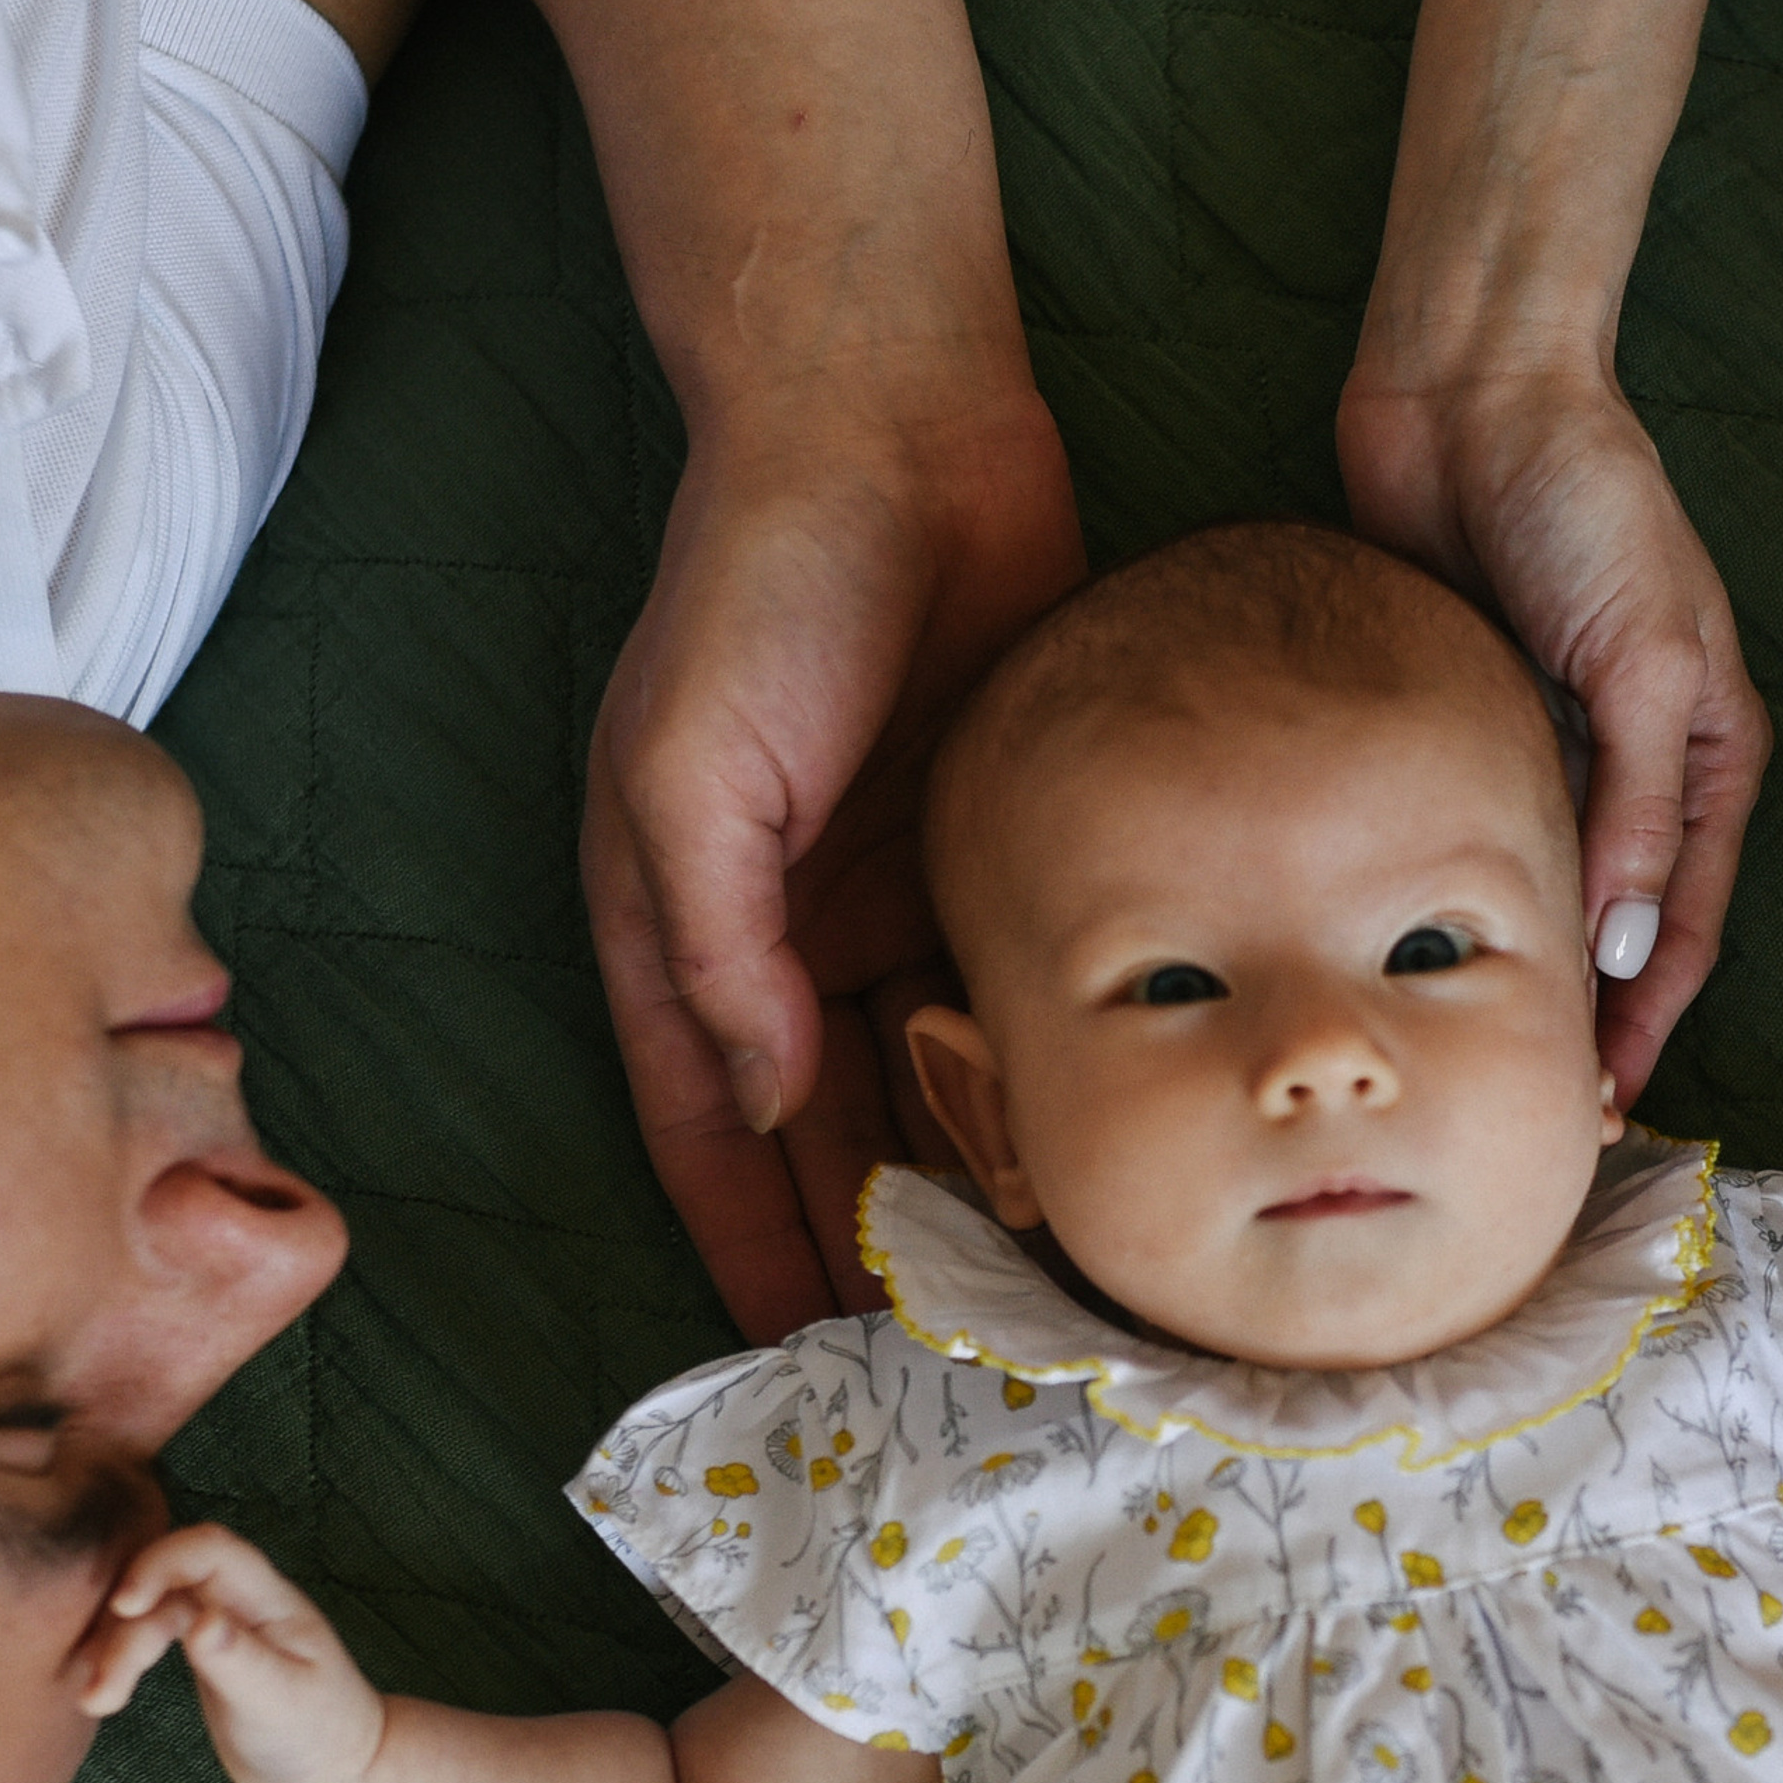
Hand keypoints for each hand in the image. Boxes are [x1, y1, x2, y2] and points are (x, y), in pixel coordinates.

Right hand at [83, 1524, 389, 1782]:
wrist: (330, 1770)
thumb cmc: (317, 1733)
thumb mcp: (280, 1703)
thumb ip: (240, 1662)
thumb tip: (200, 1623)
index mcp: (270, 1601)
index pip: (211, 1550)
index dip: (161, 1563)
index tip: (124, 1606)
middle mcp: (243, 1602)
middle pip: (168, 1582)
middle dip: (125, 1625)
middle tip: (100, 1688)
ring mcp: (221, 1623)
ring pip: (152, 1611)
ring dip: (116, 1649)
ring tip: (94, 1703)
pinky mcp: (203, 1651)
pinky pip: (150, 1635)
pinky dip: (122, 1660)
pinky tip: (100, 1695)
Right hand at [584, 394, 1086, 1343]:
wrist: (895, 421)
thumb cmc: (761, 583)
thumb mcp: (691, 764)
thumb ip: (717, 942)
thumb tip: (763, 1098)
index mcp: (684, 919)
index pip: (708, 1123)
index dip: (744, 1237)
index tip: (787, 1355)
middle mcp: (787, 927)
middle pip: (826, 1124)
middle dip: (862, 1239)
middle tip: (927, 1361)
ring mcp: (897, 891)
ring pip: (930, 1076)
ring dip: (963, 1178)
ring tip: (1024, 1295)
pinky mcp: (997, 849)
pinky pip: (1020, 993)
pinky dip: (1045, 1077)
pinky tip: (1098, 1161)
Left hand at [1338, 360, 1769, 1102]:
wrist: (1474, 395)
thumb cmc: (1585, 504)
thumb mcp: (1644, 658)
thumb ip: (1640, 803)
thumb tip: (1626, 944)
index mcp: (1707, 750)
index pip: (1685, 919)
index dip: (1649, 1016)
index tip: (1603, 1101)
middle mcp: (1632, 764)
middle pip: (1613, 924)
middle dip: (1583, 1019)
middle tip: (1530, 1112)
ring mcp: (1546, 747)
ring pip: (1538, 893)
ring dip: (1513, 972)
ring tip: (1469, 1060)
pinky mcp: (1466, 723)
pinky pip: (1465, 833)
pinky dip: (1451, 898)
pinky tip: (1410, 961)